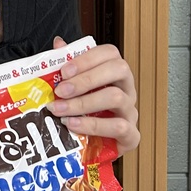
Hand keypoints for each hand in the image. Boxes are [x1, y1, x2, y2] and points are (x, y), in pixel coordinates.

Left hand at [50, 36, 138, 157]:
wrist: (93, 147)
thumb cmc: (86, 112)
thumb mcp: (74, 88)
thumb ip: (68, 66)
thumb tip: (58, 43)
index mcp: (114, 72)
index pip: (109, 53)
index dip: (87, 58)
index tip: (63, 71)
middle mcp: (126, 88)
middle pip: (118, 69)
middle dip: (86, 79)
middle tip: (60, 91)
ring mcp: (130, 111)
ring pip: (116, 97)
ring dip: (83, 103)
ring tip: (60, 110)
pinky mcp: (131, 135)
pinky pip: (118, 127)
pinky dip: (92, 125)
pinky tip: (73, 125)